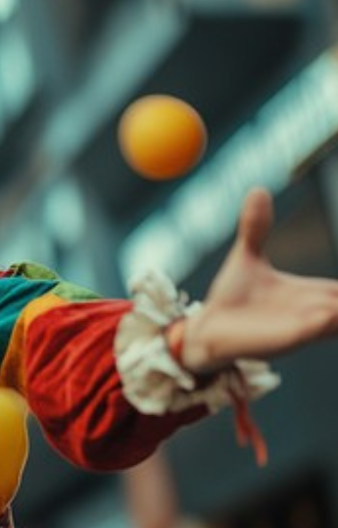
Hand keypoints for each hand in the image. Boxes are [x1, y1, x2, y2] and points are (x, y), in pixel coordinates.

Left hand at [178, 187, 337, 372]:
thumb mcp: (248, 257)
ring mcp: (306, 326)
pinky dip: (329, 320)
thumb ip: (257, 227)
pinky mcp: (287, 337)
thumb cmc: (228, 300)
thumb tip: (258, 190)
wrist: (203, 329)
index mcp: (318, 295)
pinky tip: (332, 311)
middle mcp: (320, 312)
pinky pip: (317, 329)